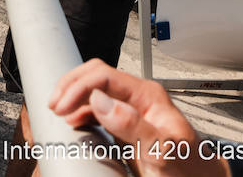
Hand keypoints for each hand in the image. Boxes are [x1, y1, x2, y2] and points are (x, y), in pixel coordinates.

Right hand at [50, 60, 222, 176]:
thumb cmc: (189, 168)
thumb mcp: (162, 151)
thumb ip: (134, 127)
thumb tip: (102, 102)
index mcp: (148, 96)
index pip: (105, 76)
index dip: (78, 88)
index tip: (61, 107)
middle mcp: (139, 98)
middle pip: (97, 75)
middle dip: (72, 85)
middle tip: (53, 104)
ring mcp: (132, 109)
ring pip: (96, 89)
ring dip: (75, 97)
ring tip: (58, 113)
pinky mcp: (128, 124)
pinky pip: (99, 107)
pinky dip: (82, 110)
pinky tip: (74, 121)